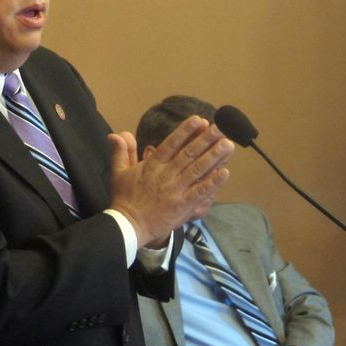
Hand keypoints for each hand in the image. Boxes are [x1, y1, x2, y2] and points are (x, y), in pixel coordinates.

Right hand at [108, 116, 233, 247]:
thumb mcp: (118, 172)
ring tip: (228, 145)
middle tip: (221, 128)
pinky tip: (225, 172)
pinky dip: (213, 182)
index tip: (199, 120)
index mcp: (152, 165)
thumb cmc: (124, 198)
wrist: (128, 225)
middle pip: (189, 154)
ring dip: (214, 156)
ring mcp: (176, 190)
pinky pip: (200, 192)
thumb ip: (121, 151)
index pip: (171, 144)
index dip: (185, 131)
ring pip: (198, 170)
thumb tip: (117, 133)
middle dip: (206, 139)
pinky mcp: (183, 206)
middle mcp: (166, 175)